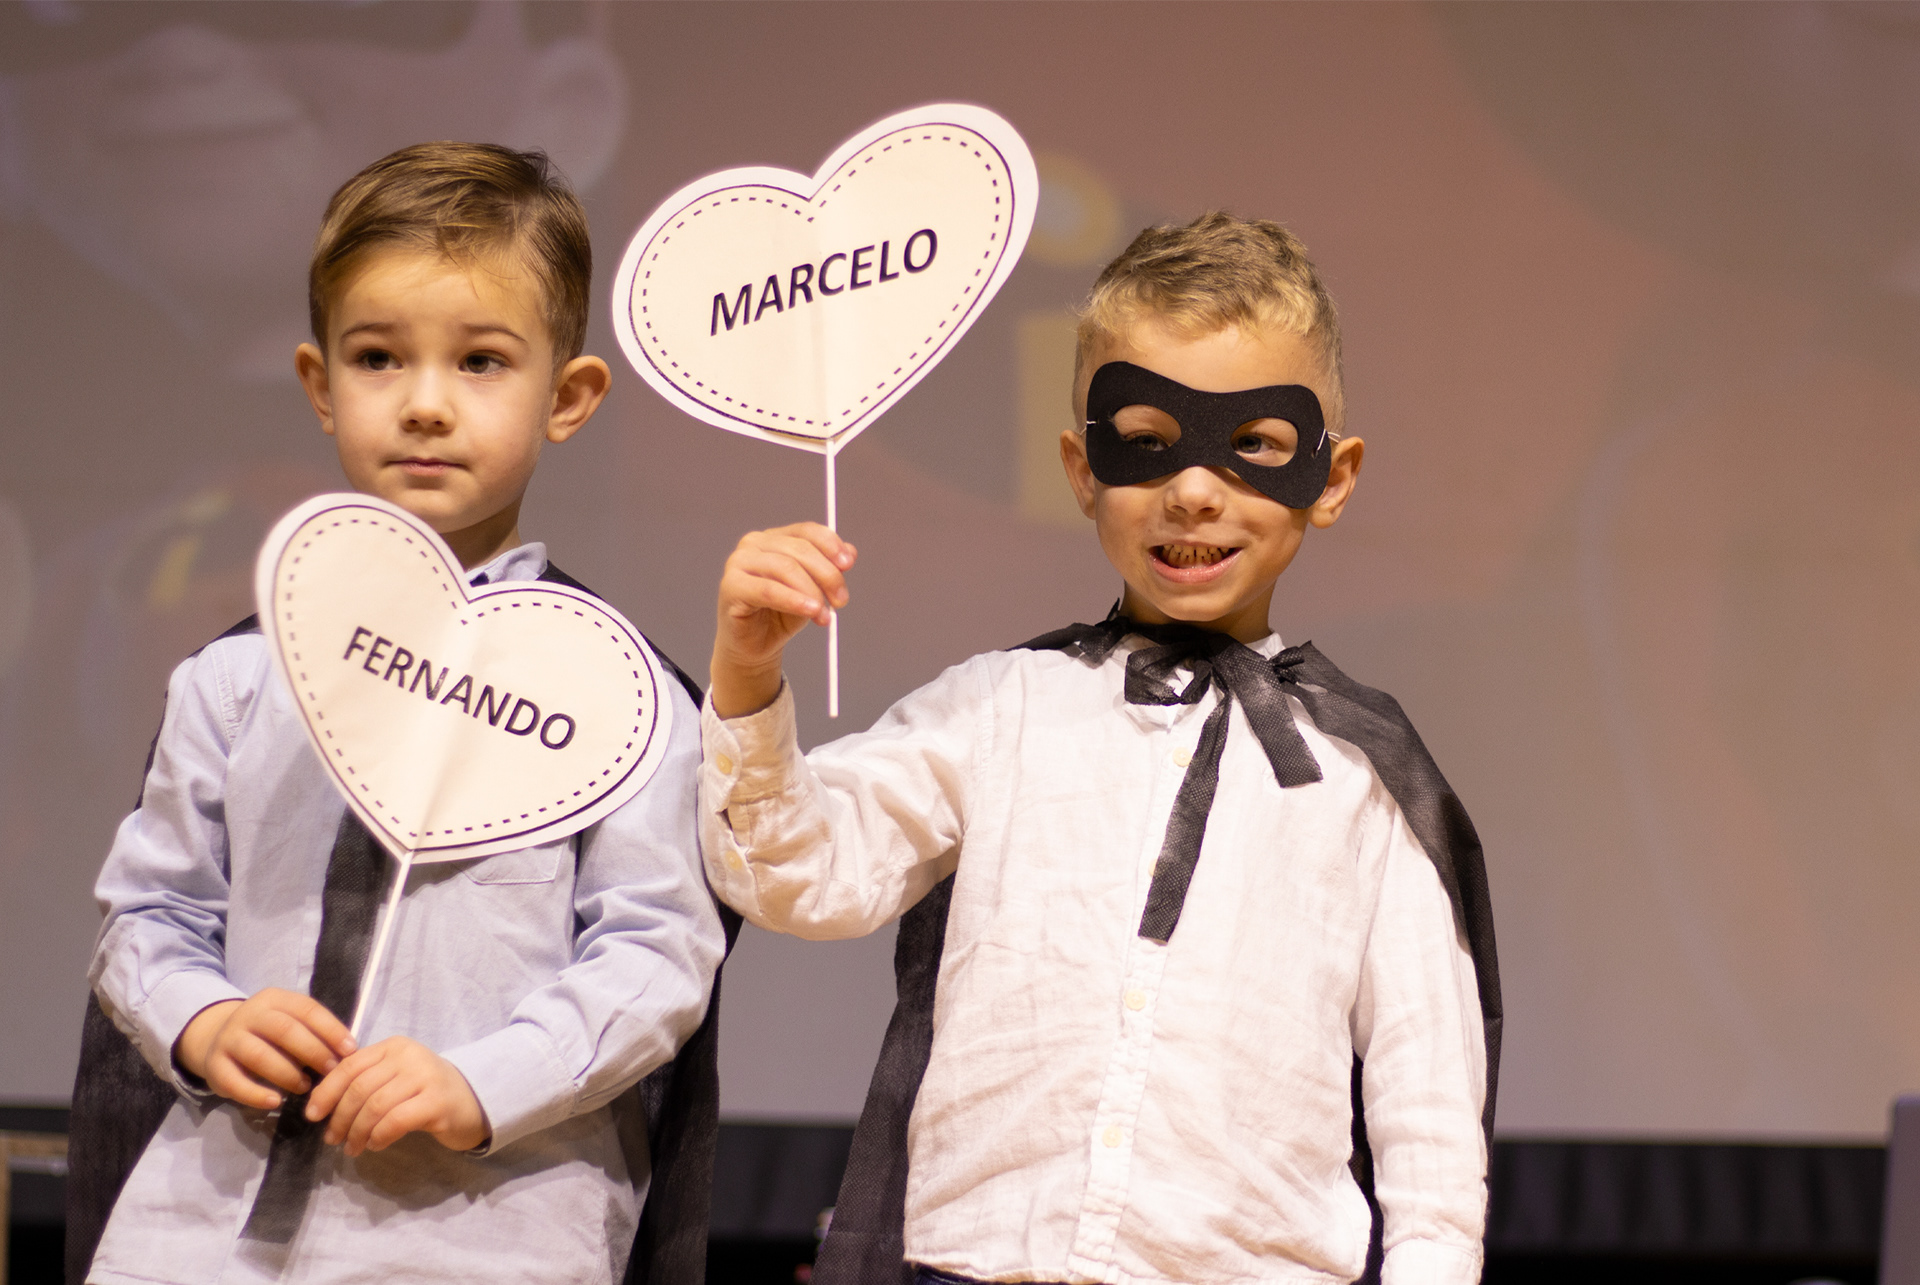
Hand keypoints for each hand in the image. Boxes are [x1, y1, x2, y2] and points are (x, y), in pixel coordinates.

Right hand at [172, 988, 356, 1110]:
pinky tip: (275, 1102)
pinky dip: (256, 1094)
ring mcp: (229, 1039)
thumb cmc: (268, 1034)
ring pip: (259, 1056)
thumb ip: (313, 1032)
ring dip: (287, 1074)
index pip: (307, 1009)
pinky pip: (234, 1082)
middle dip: (313, 1051)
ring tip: (305, 1087)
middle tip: (331, 1071)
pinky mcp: (214, 1066)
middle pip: (284, 1030)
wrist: (217, 1038)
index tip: (350, 1050)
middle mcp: (249, 1015)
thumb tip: (347, 1054)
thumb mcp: (290, 1022)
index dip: (331, 1030)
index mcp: (274, 999)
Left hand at [305, 1036, 489, 1156]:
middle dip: (340, 1117)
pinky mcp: (437, 1102)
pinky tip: (375, 1145)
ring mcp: (425, 1077)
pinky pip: (395, 1121)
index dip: (327, 1092)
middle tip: (333, 1140)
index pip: (350, 1066)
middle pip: (359, 1088)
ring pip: (375, 1106)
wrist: (474, 1101)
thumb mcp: (396, 1077)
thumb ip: (366, 1080)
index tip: (312, 1115)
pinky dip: (379, 1136)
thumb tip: (322, 1102)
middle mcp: (409, 1056)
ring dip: (357, 1132)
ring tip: (352, 1148)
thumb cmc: (426, 1092)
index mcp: (394, 1046)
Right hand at [711, 522, 856, 716]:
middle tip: (842, 600)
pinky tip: (810, 611)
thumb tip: (850, 551)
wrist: (755, 647)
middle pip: (799, 549)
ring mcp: (739, 562)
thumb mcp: (812, 590)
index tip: (849, 564)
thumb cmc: (780, 615)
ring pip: (786, 568)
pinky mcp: (731, 586)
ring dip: (812, 591)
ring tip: (824, 615)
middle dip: (827, 575)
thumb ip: (828, 569)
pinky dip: (793, 600)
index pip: (806, 531)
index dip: (831, 545)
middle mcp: (754, 544)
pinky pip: (769, 590)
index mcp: (774, 538)